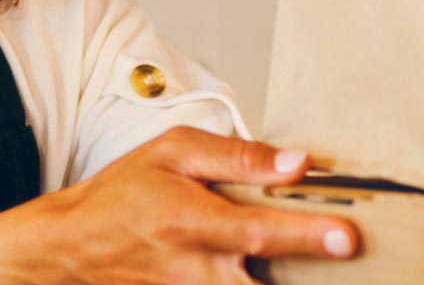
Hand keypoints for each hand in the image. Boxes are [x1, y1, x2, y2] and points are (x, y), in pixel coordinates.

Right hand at [0, 126, 362, 283]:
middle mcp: (195, 270)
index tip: (348, 238)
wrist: (72, 246)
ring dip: (289, 284)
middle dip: (309, 281)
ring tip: (327, 268)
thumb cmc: (123, 194)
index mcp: (191, 222)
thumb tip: (298, 162)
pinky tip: (290, 273)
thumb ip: (238, 157)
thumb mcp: (174, 152)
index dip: (306, 236)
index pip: (259, 233)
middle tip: (350, 258)